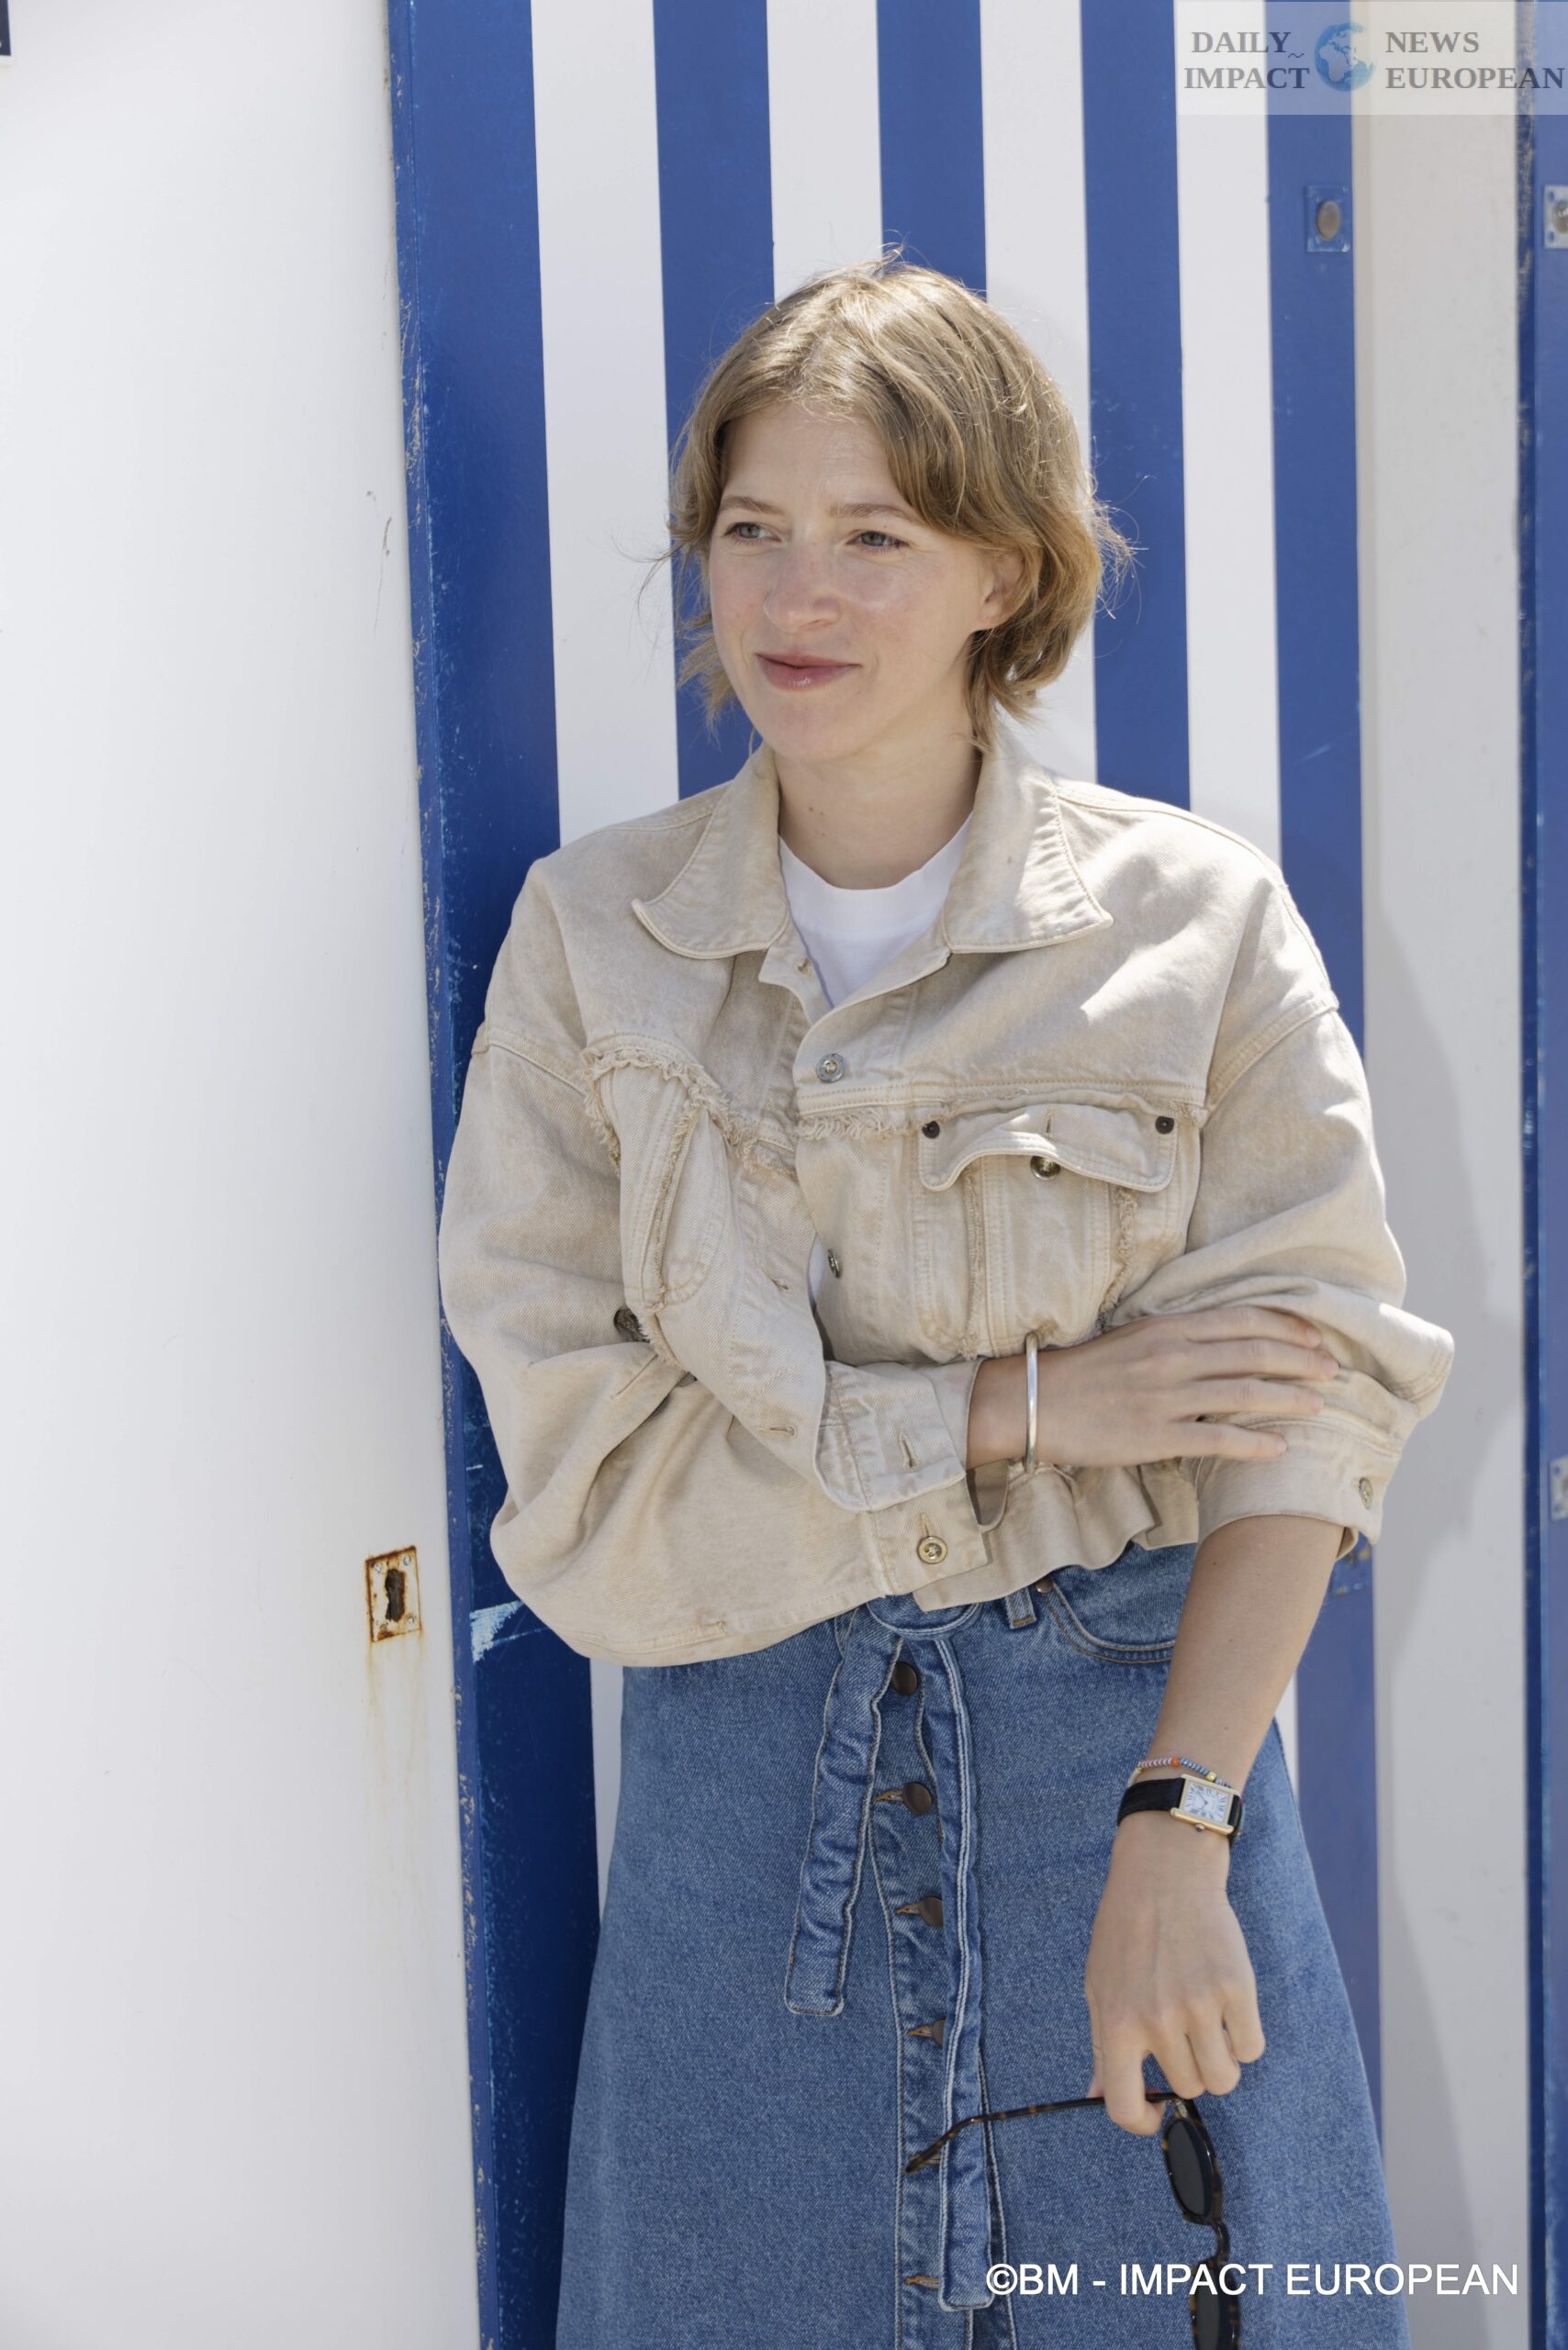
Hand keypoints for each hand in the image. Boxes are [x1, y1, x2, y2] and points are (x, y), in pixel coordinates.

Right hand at [966, 1304, 1340, 1470]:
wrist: (1034, 1402)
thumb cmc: (1085, 1372)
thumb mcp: (1135, 1338)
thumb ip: (1179, 1336)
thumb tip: (1226, 1340)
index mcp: (1168, 1328)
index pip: (1243, 1320)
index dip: (1286, 1327)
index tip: (1316, 1336)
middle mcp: (1173, 1356)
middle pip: (1253, 1353)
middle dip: (1301, 1361)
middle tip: (1333, 1370)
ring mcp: (1166, 1397)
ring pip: (1245, 1394)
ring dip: (1289, 1399)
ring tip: (1320, 1407)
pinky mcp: (1156, 1436)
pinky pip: (1217, 1439)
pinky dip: (1254, 1444)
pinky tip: (1280, 1448)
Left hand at [1083, 1808, 1265, 2134]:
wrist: (1165, 1873)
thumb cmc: (1127, 1931)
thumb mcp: (1099, 1985)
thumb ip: (1102, 2046)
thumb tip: (1097, 2097)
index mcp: (1116, 2024)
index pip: (1124, 2106)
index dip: (1143, 2122)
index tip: (1156, 2113)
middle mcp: (1157, 2020)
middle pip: (1189, 2088)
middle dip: (1190, 2068)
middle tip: (1185, 2030)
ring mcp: (1199, 2005)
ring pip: (1224, 2077)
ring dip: (1221, 2059)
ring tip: (1209, 2023)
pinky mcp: (1236, 1988)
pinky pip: (1253, 2047)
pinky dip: (1245, 2036)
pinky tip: (1229, 2006)